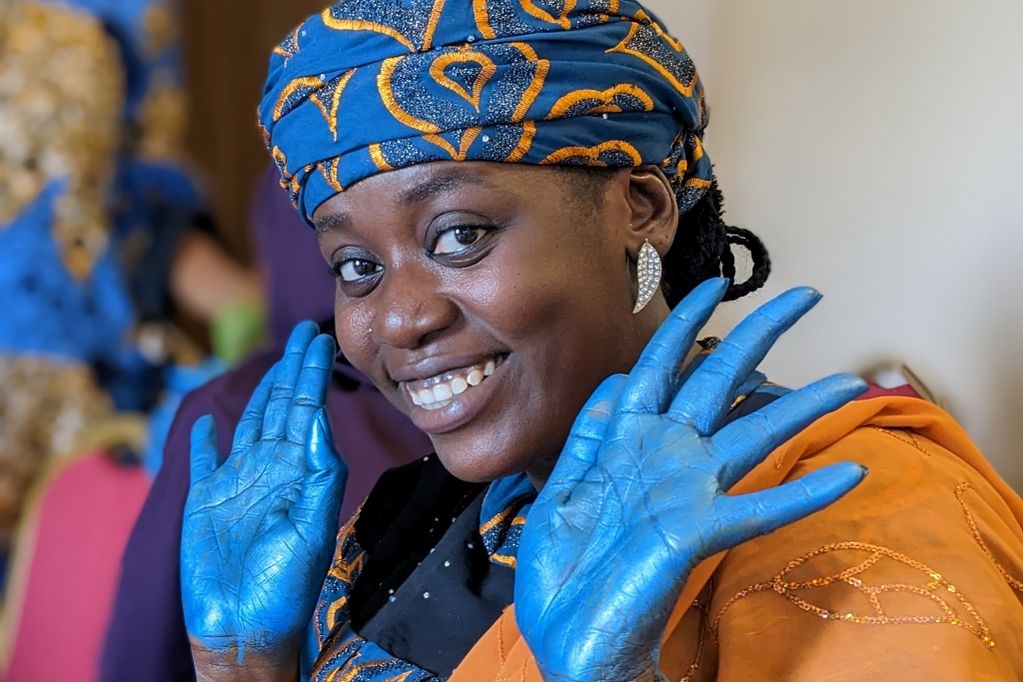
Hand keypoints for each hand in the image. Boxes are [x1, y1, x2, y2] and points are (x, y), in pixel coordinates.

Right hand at [181, 322, 346, 672]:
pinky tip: (204, 423)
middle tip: (305, 330)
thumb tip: (317, 417)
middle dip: (293, 368)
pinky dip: (202, 442)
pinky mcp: (204, 500)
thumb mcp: (311, 523)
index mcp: (298, 470)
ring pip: (249, 422)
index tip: (321, 338)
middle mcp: (270, 468)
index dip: (312, 372)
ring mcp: (237, 482)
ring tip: (273, 360)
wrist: (245, 625)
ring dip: (260, 390)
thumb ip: (317, 470)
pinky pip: (202, 461)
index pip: (307, 409)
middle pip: (281, 406)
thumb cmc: (286, 582)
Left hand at [515, 279, 867, 681]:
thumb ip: (590, 433)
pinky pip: (759, 508)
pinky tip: (848, 474)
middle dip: (759, 334)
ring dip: (802, 408)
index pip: (658, 364)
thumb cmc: (566, 570)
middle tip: (804, 296)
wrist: (569, 640)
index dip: (685, 324)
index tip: (715, 287)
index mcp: (626, 441)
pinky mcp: (697, 532)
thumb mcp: (563, 490)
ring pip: (751, 435)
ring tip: (850, 382)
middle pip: (717, 381)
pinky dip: (804, 491)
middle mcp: (664, 456)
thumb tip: (617, 378)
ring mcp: (685, 491)